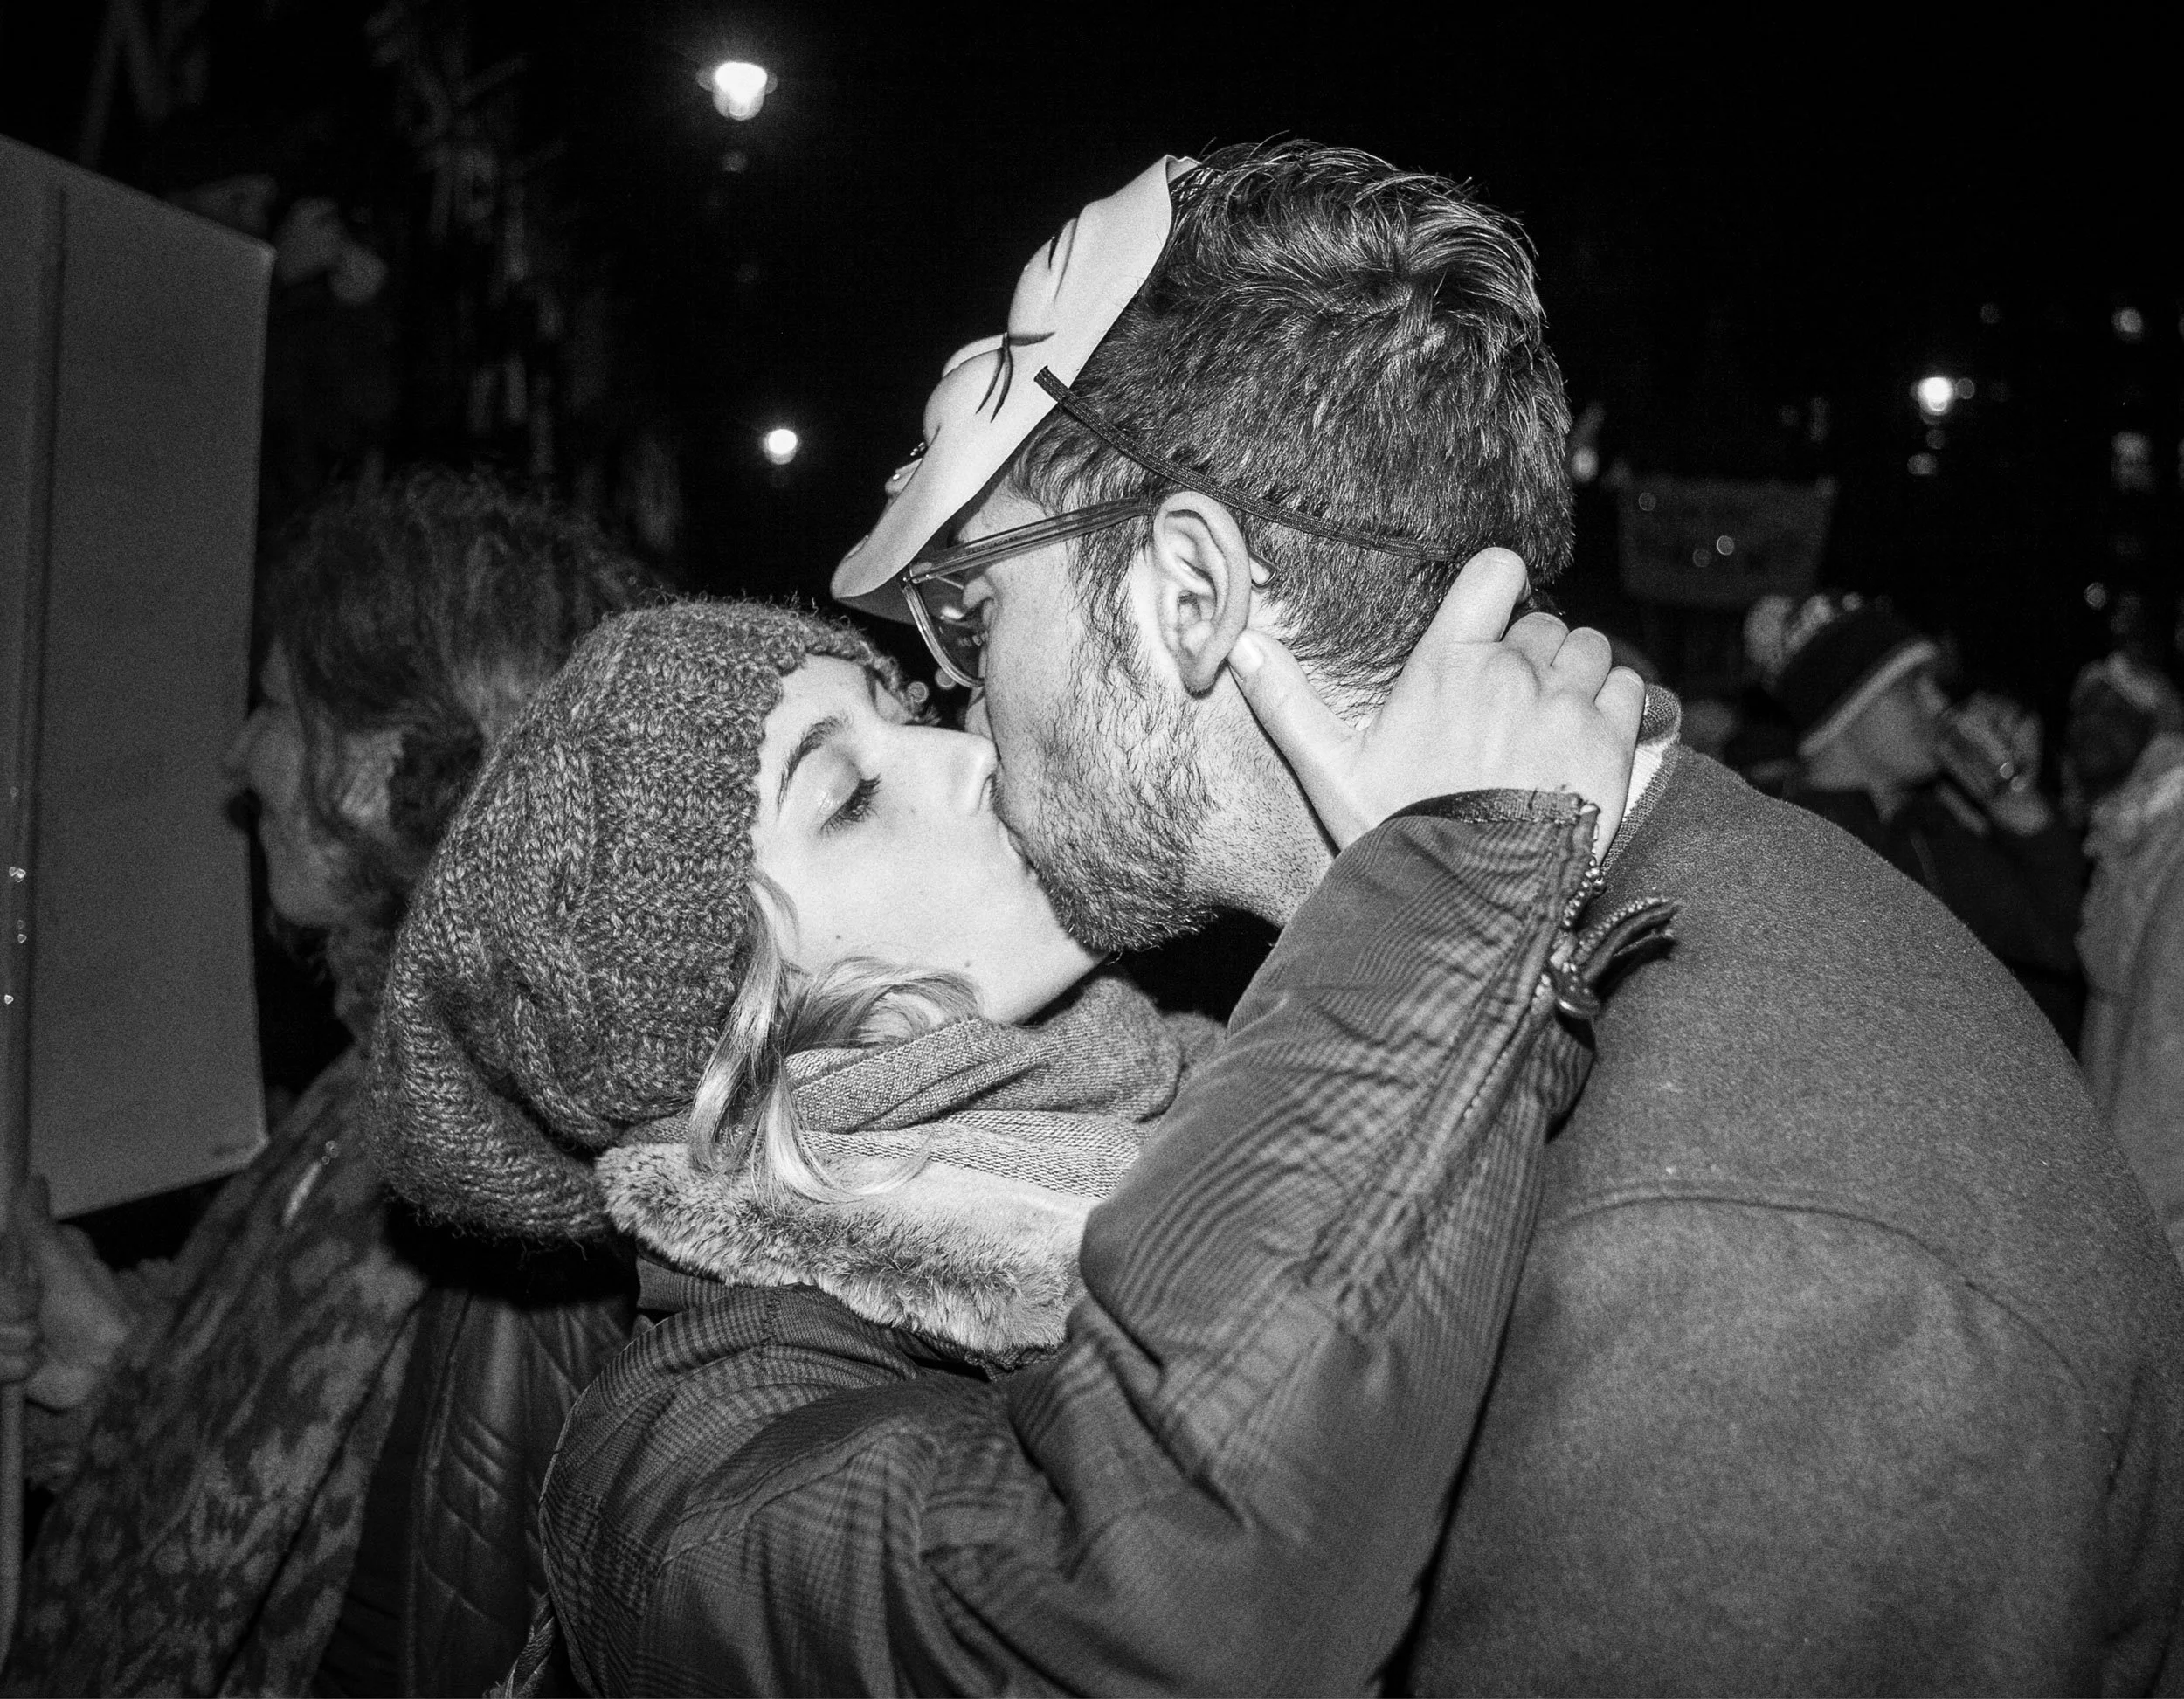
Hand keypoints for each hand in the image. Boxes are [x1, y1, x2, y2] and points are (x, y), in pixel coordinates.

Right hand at [1, 1177, 135, 1410]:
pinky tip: (34, 1366)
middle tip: (37, 1323)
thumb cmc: (97, 1318)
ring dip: (10, 1344)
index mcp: (35, 1261)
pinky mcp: (5, 1358)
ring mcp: (10, 1325)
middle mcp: (19, 1290)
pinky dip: (10, 1367)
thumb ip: (39, 1230)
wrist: (105, 1374)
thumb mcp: (65, 1269)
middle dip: (7, 1316)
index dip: (7, 1286)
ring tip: (40, 1347)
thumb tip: (34, 1180)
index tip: (29, 1294)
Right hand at [1226, 548, 1645, 853]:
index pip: (1495, 572)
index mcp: (1447, 664)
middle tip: (1513, 712)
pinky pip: (1629, 690)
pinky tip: (1586, 745)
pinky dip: (1616, 708)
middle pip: (1545, 626)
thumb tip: (1238, 645)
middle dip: (1535, 658)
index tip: (1499, 613)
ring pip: (1591, 652)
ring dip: (1579, 679)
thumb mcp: (1331, 771)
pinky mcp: (1610, 739)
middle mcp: (1510, 670)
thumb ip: (1287, 702)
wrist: (1468, 898)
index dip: (1503, 583)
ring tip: (1553, 728)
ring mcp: (1564, 702)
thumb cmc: (1398, 833)